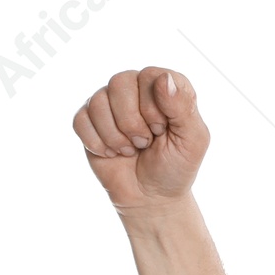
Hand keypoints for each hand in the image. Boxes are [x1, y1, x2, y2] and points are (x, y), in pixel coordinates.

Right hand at [72, 67, 208, 212]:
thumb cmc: (175, 168)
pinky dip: (98, 144)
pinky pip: (81, 120)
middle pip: (119, 83)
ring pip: (98, 101)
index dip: (153, 108)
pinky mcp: (89, 120)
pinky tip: (112, 154)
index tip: (161, 131)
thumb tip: (165, 78)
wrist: (152, 199)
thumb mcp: (192, 141)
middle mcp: (134, 87)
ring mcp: (108, 102)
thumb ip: (184, 107)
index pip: (149, 76)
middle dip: (132, 123)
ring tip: (130, 150)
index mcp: (163, 86)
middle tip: (145, 143)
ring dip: (116, 137)